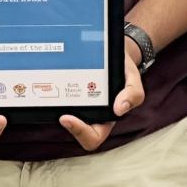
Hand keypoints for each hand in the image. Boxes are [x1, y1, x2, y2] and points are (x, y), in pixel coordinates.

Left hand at [58, 37, 148, 151]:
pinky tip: (53, 79)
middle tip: (61, 114)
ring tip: (55, 92)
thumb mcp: (132, 77)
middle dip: (68, 124)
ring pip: (65, 112)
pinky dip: (57, 90)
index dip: (80, 132)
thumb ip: (134, 93)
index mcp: (107, 117)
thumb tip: (120, 109)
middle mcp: (92, 112)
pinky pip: (61, 95)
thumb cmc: (123, 68)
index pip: (93, 137)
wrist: (114, 49)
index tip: (66, 118)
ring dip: (59, 106)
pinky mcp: (71, 90)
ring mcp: (80, 102)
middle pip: (76, 130)